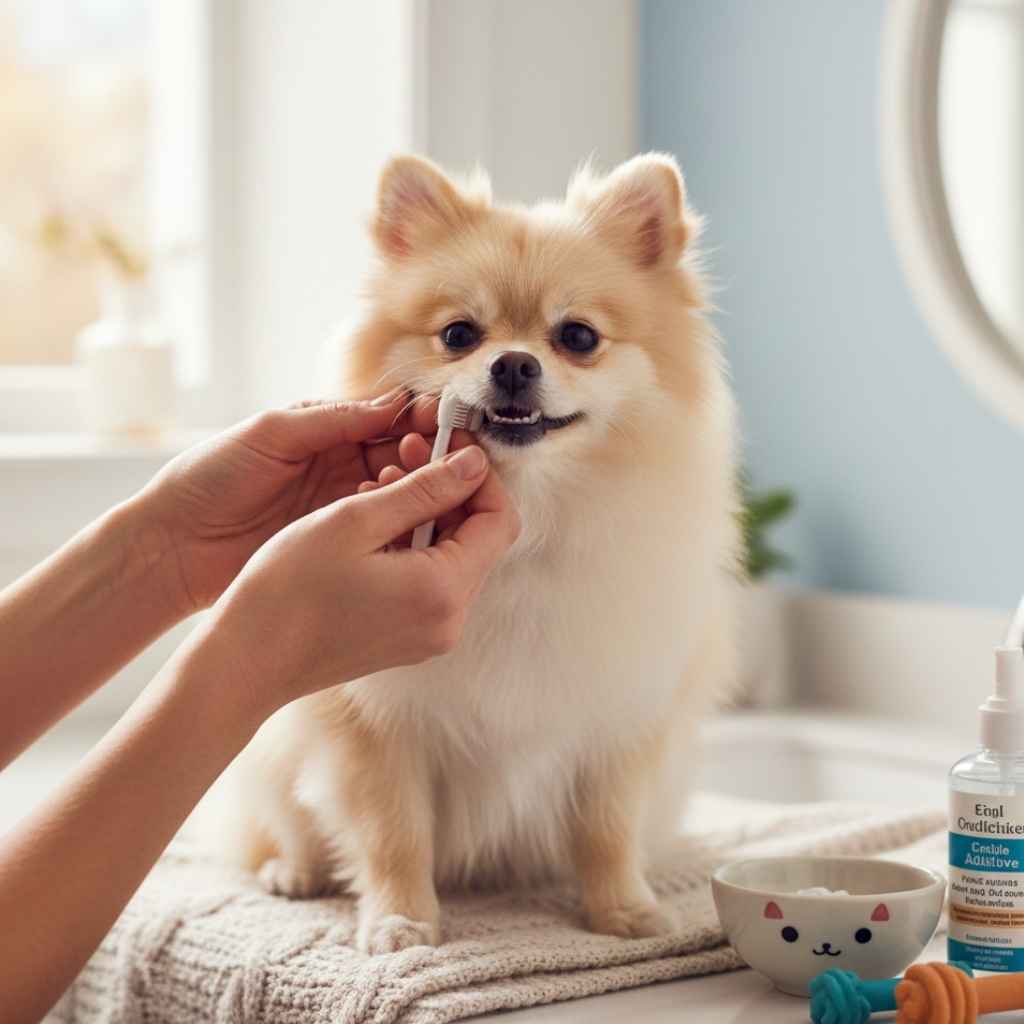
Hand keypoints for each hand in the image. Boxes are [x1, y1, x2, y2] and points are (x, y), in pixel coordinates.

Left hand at [139, 391, 440, 614]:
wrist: (173, 545)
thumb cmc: (210, 477)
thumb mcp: (271, 434)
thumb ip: (333, 418)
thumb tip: (395, 402)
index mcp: (325, 430)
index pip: (387, 417)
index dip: (419, 417)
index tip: (445, 421)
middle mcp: (341, 466)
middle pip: (404, 453)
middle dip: (430, 452)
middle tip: (448, 459)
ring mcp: (342, 506)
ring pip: (400, 491)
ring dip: (419, 487)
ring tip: (427, 488)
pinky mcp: (338, 542)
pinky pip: (382, 528)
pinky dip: (400, 521)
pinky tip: (409, 521)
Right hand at [205, 442, 518, 715]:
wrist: (248, 661)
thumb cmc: (289, 589)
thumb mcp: (356, 520)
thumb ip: (425, 488)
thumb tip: (476, 462)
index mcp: (444, 591)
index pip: (499, 520)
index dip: (480, 476)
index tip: (447, 444)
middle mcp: (449, 621)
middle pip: (480, 538)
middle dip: (451, 489)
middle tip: (407, 451)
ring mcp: (430, 635)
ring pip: (454, 557)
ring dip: (429, 514)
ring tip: (380, 483)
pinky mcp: (409, 639)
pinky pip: (431, 582)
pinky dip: (414, 544)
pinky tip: (374, 522)